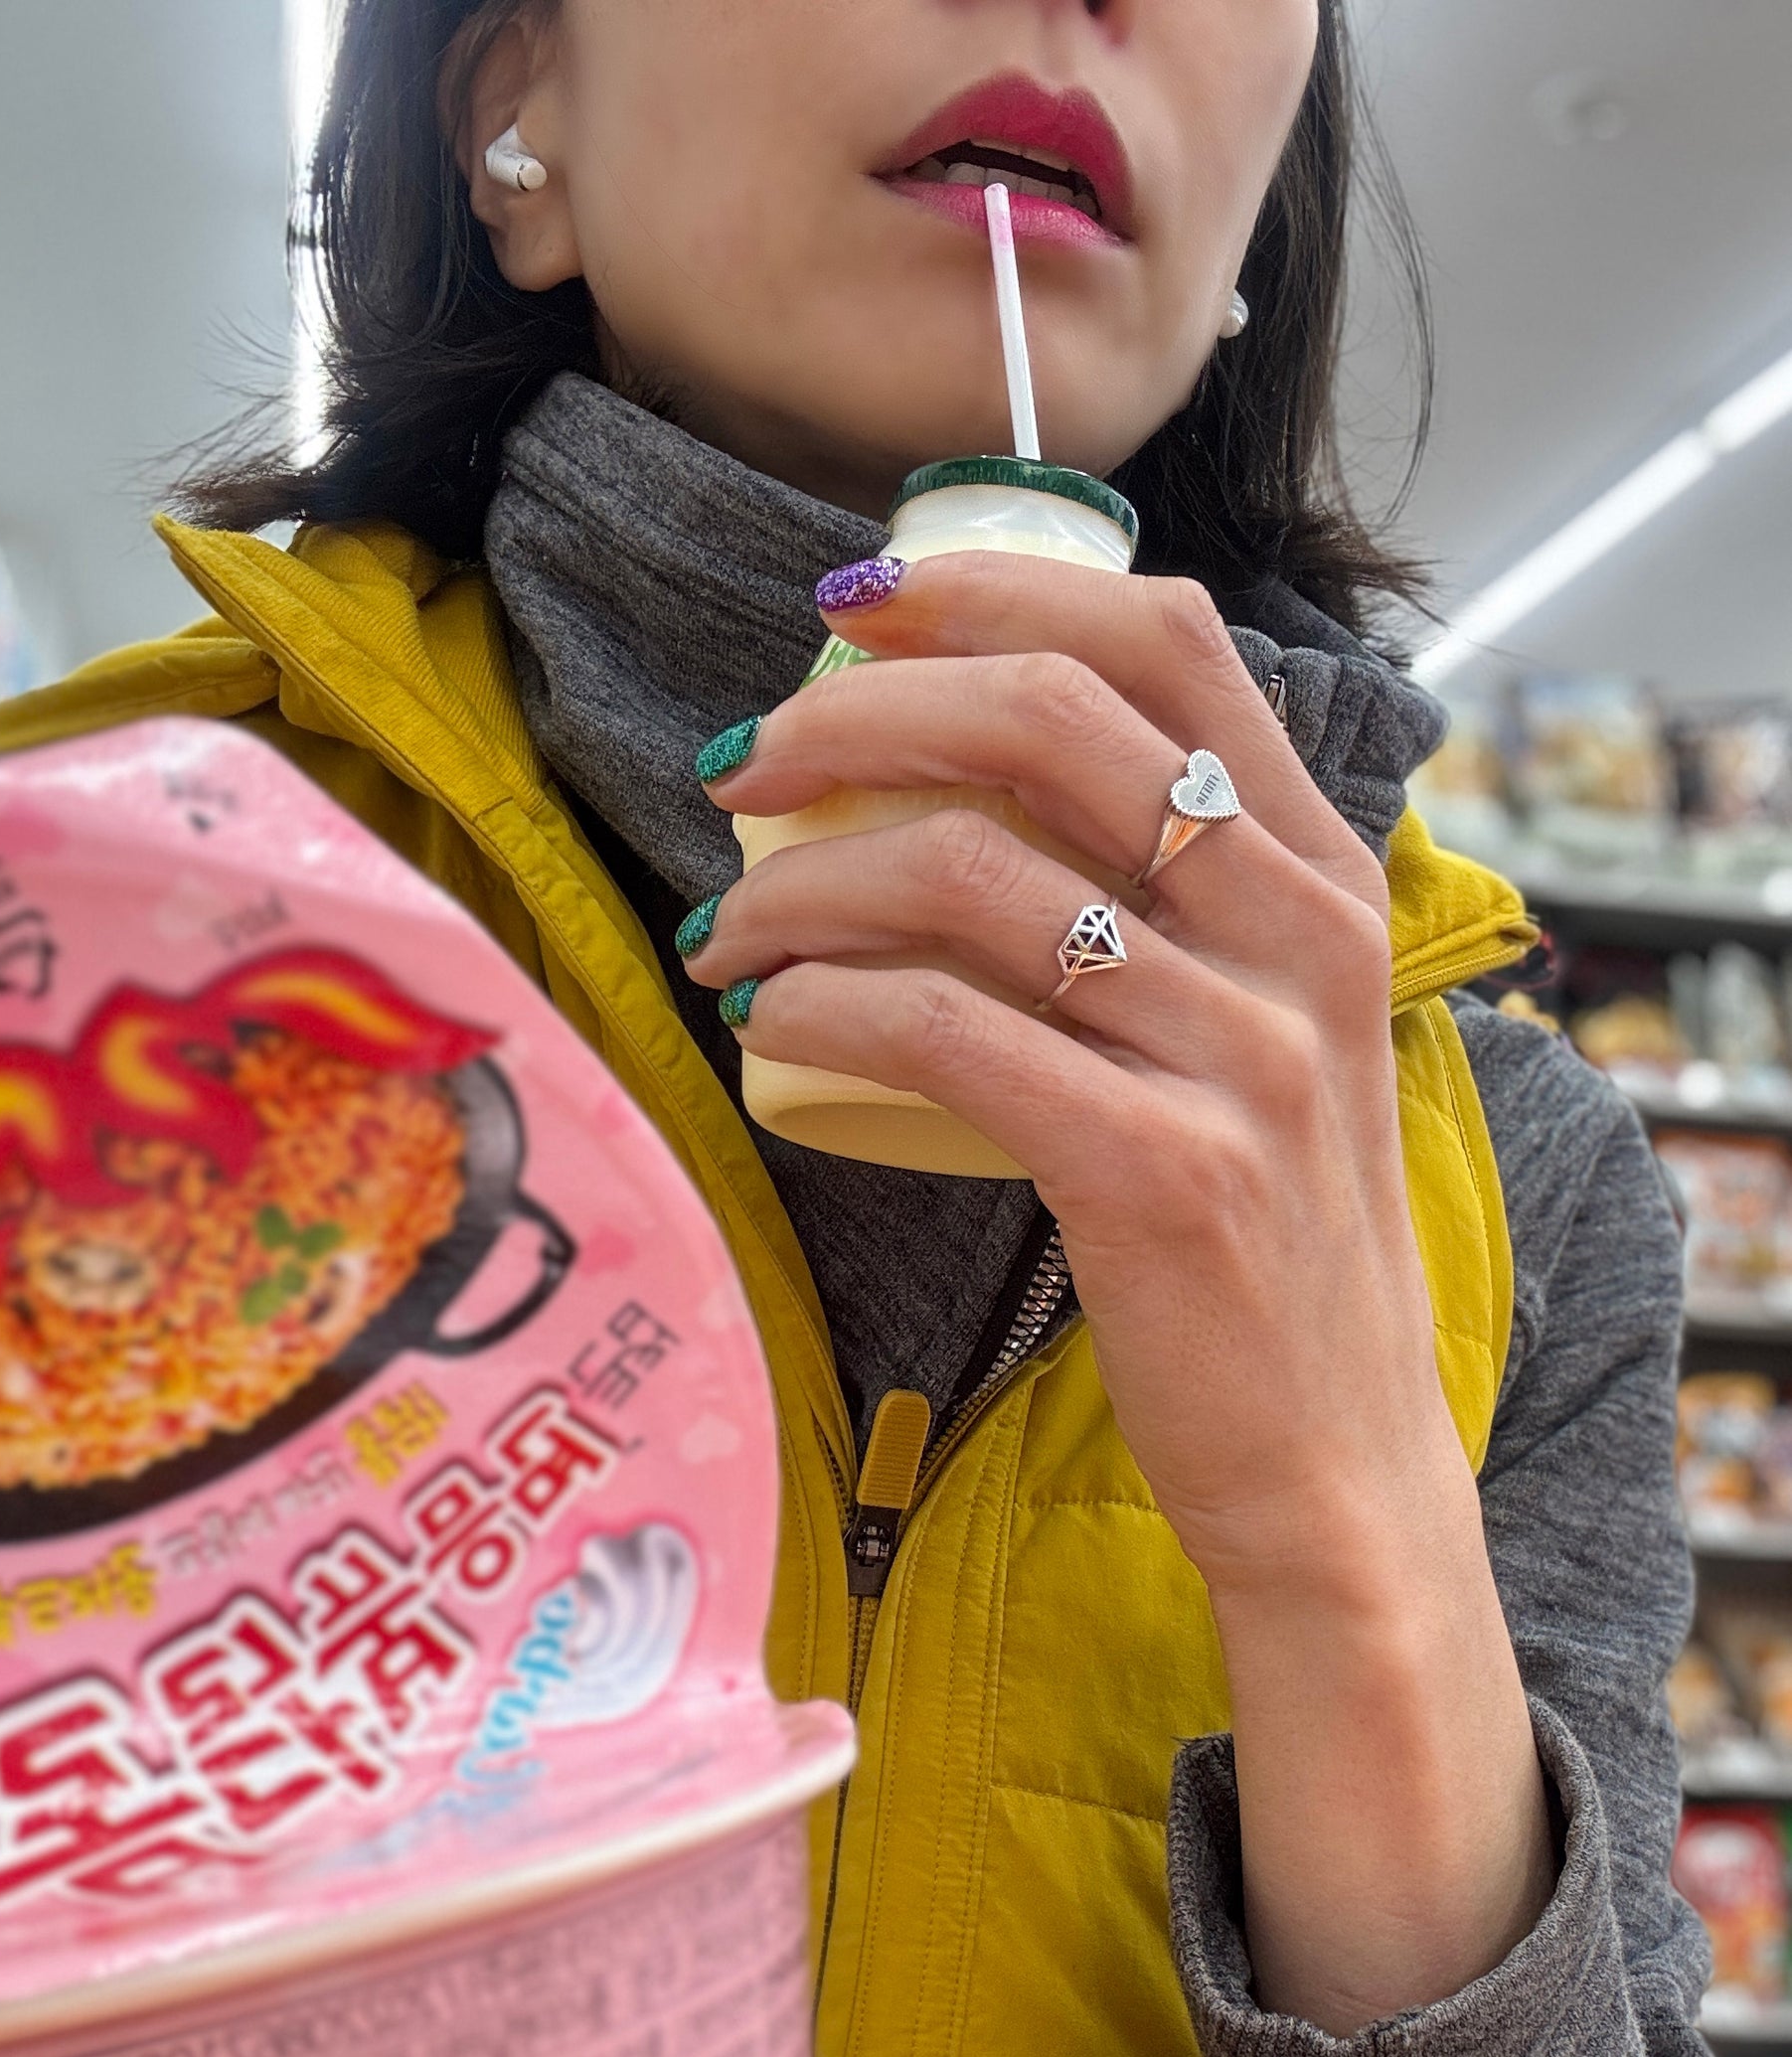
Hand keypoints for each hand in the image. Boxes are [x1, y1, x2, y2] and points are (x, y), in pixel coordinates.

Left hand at [693, 553, 1551, 2032]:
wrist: (1335, 1467)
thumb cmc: (1264, 1250)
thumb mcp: (1267, 1042)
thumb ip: (1178, 913)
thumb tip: (966, 794)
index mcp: (1327, 879)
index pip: (1166, 639)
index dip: (991, 587)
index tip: (854, 606)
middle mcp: (1305, 938)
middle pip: (1049, 722)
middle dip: (855, 715)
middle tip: (741, 766)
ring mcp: (1245, 1054)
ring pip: (971, 880)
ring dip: (801, 883)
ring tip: (723, 924)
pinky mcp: (1166, 1171)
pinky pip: (945, 1031)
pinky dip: (822, 1005)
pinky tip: (767, 1023)